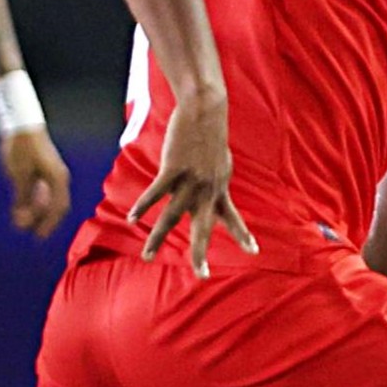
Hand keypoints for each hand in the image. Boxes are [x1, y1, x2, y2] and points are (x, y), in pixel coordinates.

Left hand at [0, 126, 72, 238]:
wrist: (22, 125)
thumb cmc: (23, 148)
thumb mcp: (20, 175)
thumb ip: (23, 198)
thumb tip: (22, 219)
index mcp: (57, 179)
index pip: (58, 208)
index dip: (49, 224)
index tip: (39, 236)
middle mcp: (58, 178)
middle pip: (55, 206)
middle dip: (44, 220)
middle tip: (34, 234)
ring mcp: (51, 174)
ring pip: (47, 199)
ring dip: (36, 212)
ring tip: (22, 221)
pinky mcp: (42, 170)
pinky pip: (41, 191)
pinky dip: (33, 201)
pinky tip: (21, 208)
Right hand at [129, 88, 254, 277]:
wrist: (204, 111)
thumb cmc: (210, 137)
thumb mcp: (221, 164)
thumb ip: (216, 183)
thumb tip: (213, 194)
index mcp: (220, 189)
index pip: (233, 217)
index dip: (243, 235)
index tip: (254, 251)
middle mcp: (207, 190)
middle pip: (203, 228)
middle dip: (201, 253)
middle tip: (202, 275)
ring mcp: (190, 181)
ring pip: (171, 217)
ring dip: (157, 239)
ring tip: (147, 257)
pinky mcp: (173, 169)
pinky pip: (155, 193)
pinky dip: (143, 206)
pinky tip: (133, 219)